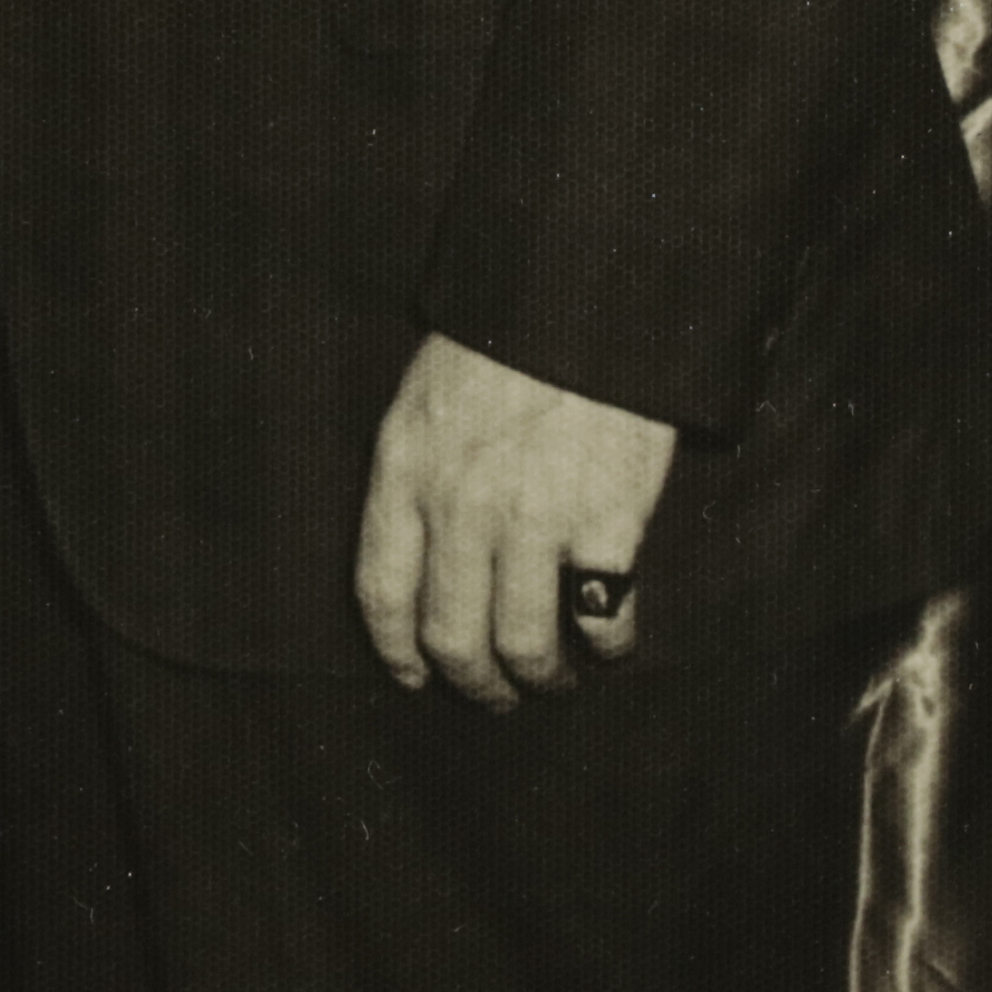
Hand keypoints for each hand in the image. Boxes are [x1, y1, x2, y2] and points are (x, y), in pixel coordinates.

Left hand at [356, 329, 678, 706]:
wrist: (585, 296)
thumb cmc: (505, 340)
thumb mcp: (425, 397)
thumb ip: (416, 473)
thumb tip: (419, 552)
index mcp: (404, 472)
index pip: (381, 592)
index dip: (396, 650)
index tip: (414, 677)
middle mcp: (458, 508)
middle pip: (451, 635)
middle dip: (473, 683)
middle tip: (496, 696)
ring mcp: (532, 521)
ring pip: (523, 644)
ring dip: (540, 678)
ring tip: (556, 679)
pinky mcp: (605, 525)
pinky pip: (602, 618)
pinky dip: (608, 646)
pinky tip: (611, 643)